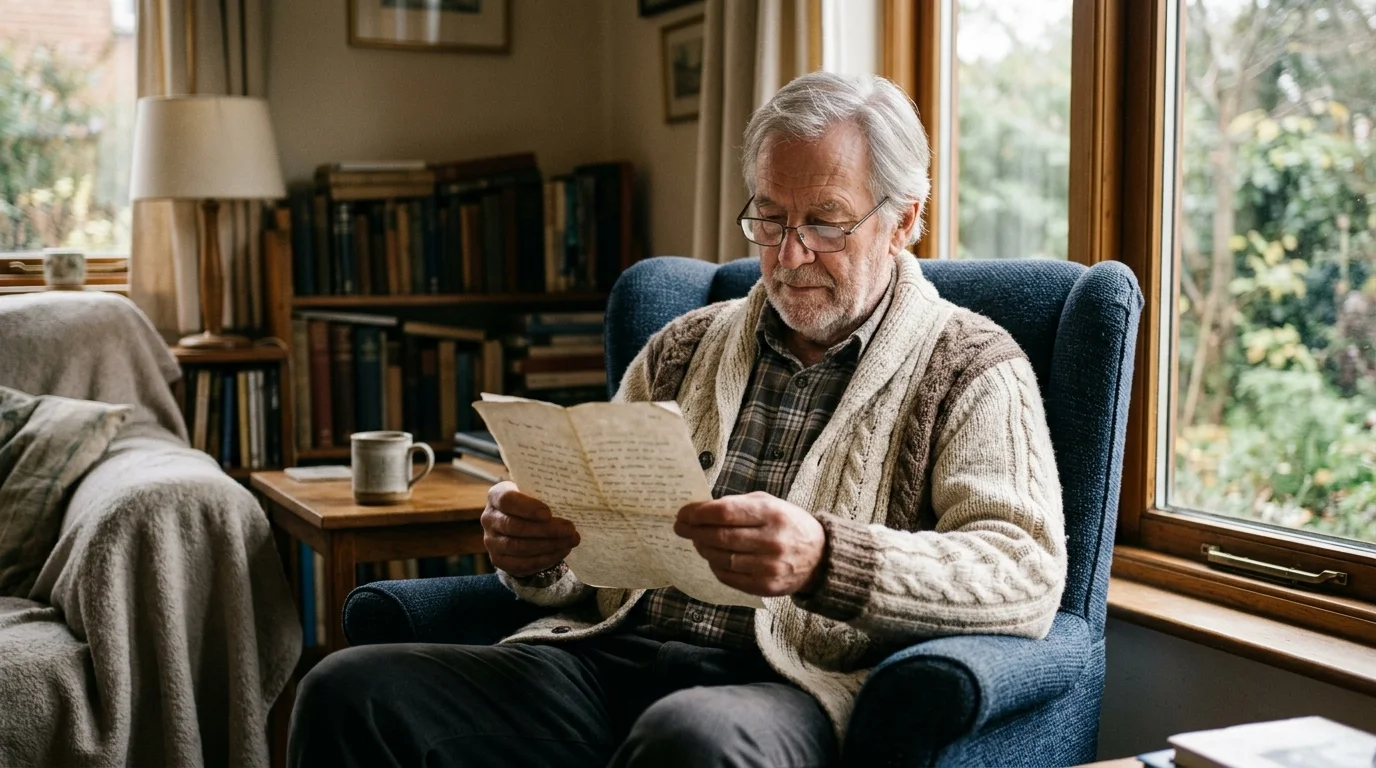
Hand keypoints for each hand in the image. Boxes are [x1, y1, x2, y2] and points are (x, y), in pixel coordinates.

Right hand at [481, 481, 580, 577]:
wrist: (520, 523)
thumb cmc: (531, 503)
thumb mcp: (534, 492)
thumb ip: (545, 493)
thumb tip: (573, 499)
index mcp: (496, 496)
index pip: (507, 500)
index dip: (527, 507)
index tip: (548, 513)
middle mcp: (489, 518)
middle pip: (514, 526)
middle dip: (546, 530)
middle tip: (570, 529)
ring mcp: (491, 541)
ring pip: (519, 547)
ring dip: (549, 545)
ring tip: (570, 541)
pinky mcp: (499, 560)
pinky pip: (522, 563)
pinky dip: (544, 559)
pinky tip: (561, 551)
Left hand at [673, 491, 825, 596]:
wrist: (820, 557)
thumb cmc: (788, 524)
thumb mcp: (769, 503)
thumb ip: (737, 505)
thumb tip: (699, 511)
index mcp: (771, 514)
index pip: (725, 513)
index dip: (698, 514)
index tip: (683, 514)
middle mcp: (771, 541)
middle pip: (719, 537)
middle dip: (694, 532)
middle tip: (681, 528)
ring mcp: (769, 567)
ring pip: (721, 559)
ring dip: (703, 549)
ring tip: (698, 542)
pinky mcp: (766, 586)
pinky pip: (729, 577)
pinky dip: (715, 566)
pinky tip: (713, 558)